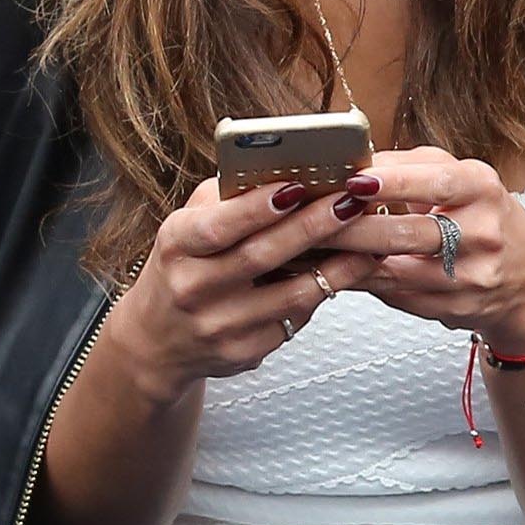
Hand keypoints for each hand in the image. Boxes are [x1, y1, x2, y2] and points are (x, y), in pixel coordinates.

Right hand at [102, 176, 389, 404]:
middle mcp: (193, 288)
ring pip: (290, 295)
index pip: (219, 225)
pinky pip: (294, 320)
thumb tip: (283, 172)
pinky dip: (323, 294)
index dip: (259, 207)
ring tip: (367, 241)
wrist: (157, 340)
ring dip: (337, 267)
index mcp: (176, 246)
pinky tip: (344, 274)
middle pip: (262, 256)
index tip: (297, 186)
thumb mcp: (186, 227)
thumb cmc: (182, 267)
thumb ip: (227, 200)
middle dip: (313, 226)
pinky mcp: (243, 352)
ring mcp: (218, 326)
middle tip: (351, 202)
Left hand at [322, 148, 524, 353]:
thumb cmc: (485, 218)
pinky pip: (394, 295)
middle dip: (351, 225)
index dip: (391, 182)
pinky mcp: (451, 309)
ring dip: (346, 258)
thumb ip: (411, 167)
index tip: (352, 178)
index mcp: (482, 189)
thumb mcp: (462, 180)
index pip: (436, 182)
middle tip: (310, 215)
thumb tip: (353, 162)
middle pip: (407, 232)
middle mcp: (481, 234)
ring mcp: (468, 278)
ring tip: (310, 242)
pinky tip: (333, 268)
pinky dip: (360, 280)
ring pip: (393, 270)